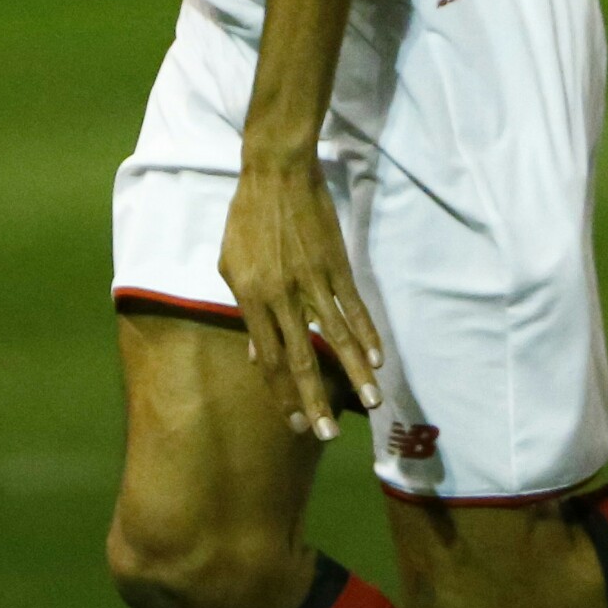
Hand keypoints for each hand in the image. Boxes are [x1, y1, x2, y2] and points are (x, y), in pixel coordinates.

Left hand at [216, 155, 383, 442]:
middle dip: (313, 400)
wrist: (275, 173)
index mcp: (250, 299)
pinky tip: (377, 359)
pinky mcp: (336, 265)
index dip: (281, 394)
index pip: (268, 358)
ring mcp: (311, 281)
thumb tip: (255, 352)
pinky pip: (354, 306)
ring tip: (369, 404)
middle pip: (299, 358)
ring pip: (334, 337)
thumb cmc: (246, 219)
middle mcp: (281, 297)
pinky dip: (367, 334)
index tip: (294, 423)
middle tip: (327, 434)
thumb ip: (243, 310)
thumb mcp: (231, 265)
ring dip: (351, 374)